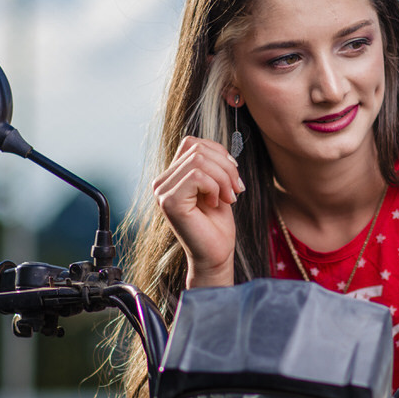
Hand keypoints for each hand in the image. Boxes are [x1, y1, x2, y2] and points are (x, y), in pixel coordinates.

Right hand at [153, 136, 243, 287]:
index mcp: (172, 176)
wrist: (216, 255)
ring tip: (229, 197)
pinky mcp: (169, 202)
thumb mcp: (217, 186)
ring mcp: (162, 192)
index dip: (218, 153)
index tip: (233, 176)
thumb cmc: (217, 225)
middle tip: (236, 190)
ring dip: (224, 178)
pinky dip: (215, 187)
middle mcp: (162, 182)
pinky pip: (197, 175)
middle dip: (226, 167)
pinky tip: (216, 204)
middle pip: (198, 149)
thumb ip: (212, 164)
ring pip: (199, 160)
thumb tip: (219, 148)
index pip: (192, 143)